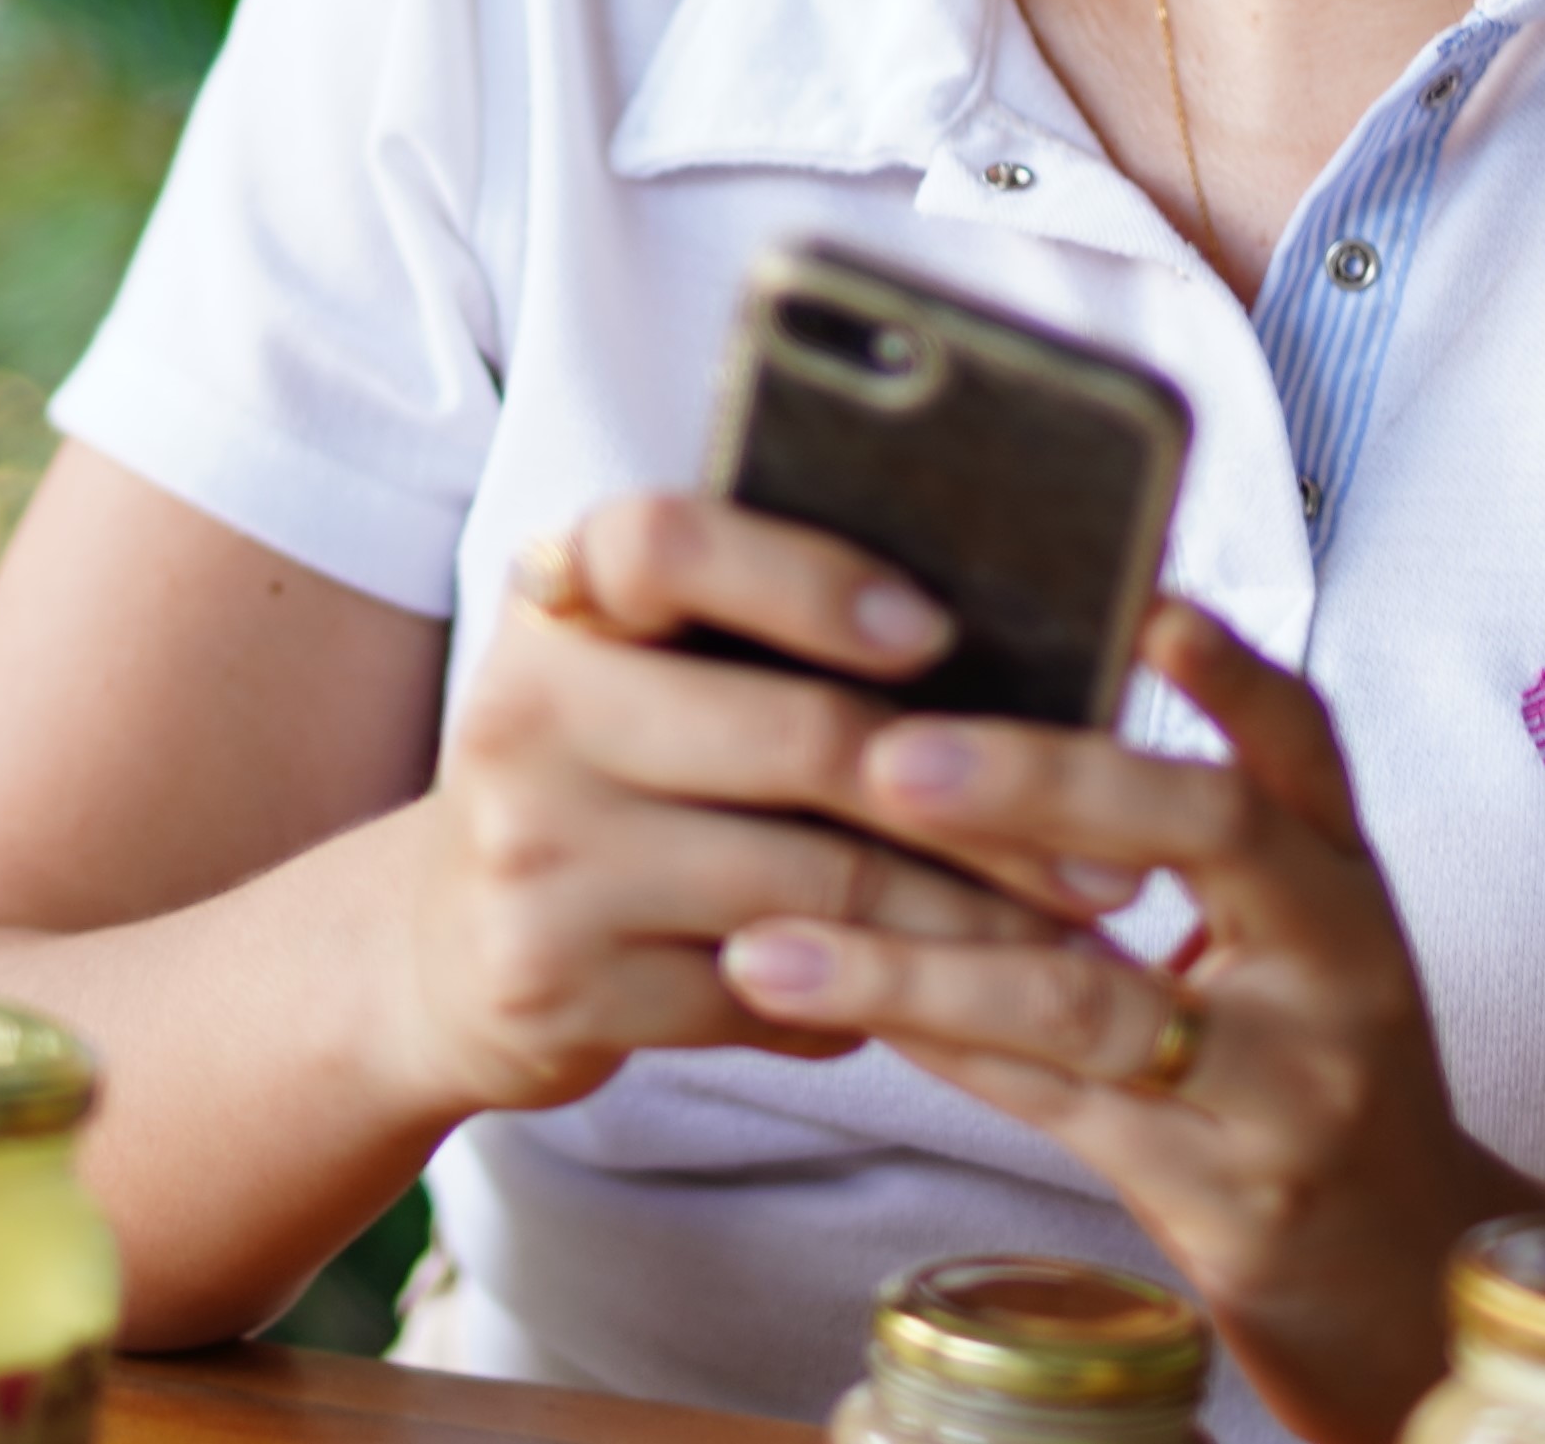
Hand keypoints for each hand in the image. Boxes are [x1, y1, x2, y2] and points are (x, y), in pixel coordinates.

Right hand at [379, 494, 1075, 1125]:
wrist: (437, 946)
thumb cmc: (606, 778)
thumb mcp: (640, 673)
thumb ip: (762, 632)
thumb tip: (1023, 631)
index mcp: (561, 599)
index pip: (665, 543)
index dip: (806, 579)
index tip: (935, 630)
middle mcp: (527, 713)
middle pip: (792, 738)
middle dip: (979, 801)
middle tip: (1108, 846)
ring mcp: (534, 855)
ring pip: (812, 886)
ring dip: (965, 921)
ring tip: (1070, 934)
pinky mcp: (553, 984)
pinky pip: (770, 995)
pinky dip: (870, 1001)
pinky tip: (933, 1001)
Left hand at [710, 600, 1543, 1443]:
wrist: (1409, 1285)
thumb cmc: (1307, 1083)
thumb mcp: (1290, 952)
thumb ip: (1184, 851)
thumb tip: (975, 729)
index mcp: (1349, 884)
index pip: (1304, 742)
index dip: (1223, 665)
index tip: (1138, 596)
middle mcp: (1343, 970)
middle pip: (1210, 832)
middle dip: (1043, 780)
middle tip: (888, 756)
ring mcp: (1296, 1093)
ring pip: (1093, 1001)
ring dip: (919, 961)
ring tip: (773, 941)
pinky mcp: (1234, 1203)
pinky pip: (1056, 1109)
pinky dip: (940, 1051)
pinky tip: (840, 1013)